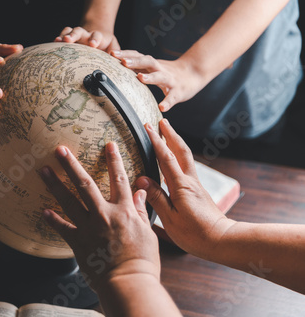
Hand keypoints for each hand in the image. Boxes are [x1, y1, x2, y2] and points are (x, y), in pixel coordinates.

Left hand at [40, 142, 159, 290]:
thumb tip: (140, 193)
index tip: (108, 145)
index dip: (114, 160)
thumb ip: (141, 211)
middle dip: (71, 165)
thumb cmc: (142, 261)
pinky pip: (63, 228)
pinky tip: (44, 211)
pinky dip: (53, 220)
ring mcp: (89, 227)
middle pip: (85, 184)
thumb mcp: (148, 233)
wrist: (128, 283)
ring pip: (69, 201)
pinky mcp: (79, 242)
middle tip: (59, 150)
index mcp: (125, 211)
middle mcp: (104, 214)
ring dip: (55, 184)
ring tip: (44, 171)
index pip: (120, 179)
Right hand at [55, 26, 119, 51]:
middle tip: (68, 40)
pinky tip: (53, 43)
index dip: (94, 39)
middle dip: (74, 35)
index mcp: (98, 37)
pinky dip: (58, 38)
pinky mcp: (69, 38)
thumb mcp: (114, 49)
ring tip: (58, 41)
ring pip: (69, 31)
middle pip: (79, 31)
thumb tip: (118, 62)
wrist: (97, 37)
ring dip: (64, 36)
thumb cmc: (106, 46)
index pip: (96, 36)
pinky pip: (63, 35)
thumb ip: (116, 55)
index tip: (93, 44)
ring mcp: (76, 36)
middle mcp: (86, 35)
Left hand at [110, 51, 207, 111]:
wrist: (193, 74)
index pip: (137, 56)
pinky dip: (168, 102)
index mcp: (152, 64)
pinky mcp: (178, 91)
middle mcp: (160, 69)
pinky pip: (173, 97)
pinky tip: (162, 107)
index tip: (111, 53)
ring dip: (150, 77)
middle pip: (147, 61)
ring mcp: (170, 79)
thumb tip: (116, 66)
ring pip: (160, 76)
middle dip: (135, 61)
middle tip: (122, 61)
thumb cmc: (167, 73)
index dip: (125, 53)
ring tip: (140, 79)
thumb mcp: (152, 68)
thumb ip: (137, 67)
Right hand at [136, 119, 235, 259]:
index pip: (166, 158)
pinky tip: (174, 160)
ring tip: (167, 133)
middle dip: (170, 134)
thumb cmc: (195, 234)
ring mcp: (195, 185)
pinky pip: (186, 167)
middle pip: (181, 151)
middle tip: (162, 120)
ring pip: (185, 157)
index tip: (148, 127)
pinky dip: (179, 156)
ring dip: (176, 142)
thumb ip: (156, 197)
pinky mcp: (197, 191)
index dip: (156, 141)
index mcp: (181, 186)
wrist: (221, 241)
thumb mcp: (170, 218)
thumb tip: (141, 179)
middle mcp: (190, 181)